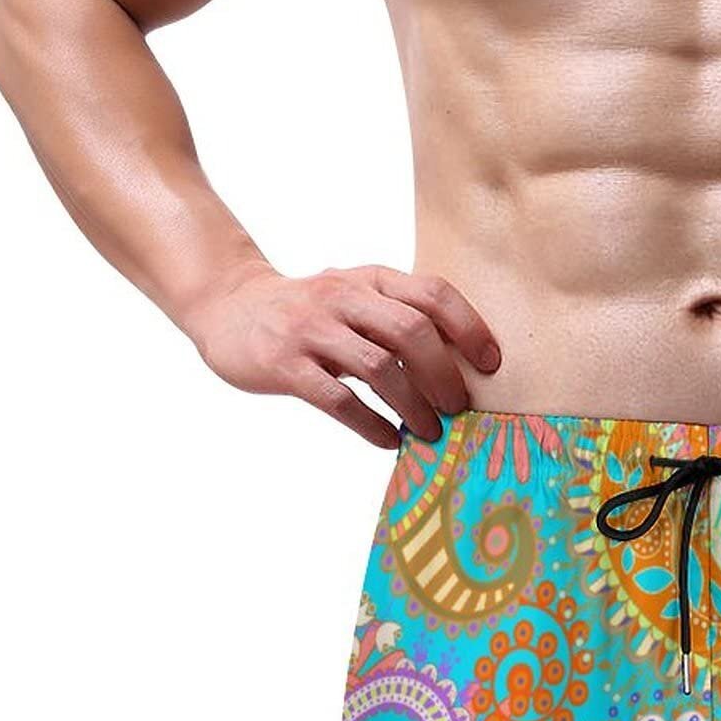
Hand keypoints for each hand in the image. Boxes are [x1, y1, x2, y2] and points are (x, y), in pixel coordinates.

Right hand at [183, 262, 500, 447]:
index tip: (491, 364)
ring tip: (432, 433)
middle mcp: (342, 296)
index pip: (431, 292)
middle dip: (443, 375)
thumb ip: (399, 320)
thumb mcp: (356, 299)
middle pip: (410, 331)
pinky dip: (371, 425)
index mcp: (369, 279)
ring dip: (413, 406)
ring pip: (377, 367)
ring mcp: (311, 329)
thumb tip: (461, 371)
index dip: (468, 327)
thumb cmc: (312, 313)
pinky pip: (337, 399)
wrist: (229, 308)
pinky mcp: (284, 363)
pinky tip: (390, 441)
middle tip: (460, 409)